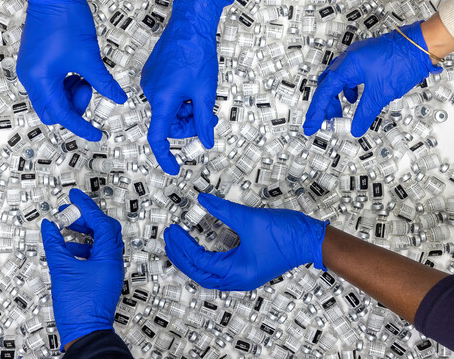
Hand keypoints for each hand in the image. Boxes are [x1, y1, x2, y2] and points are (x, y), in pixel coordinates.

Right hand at [17, 0, 126, 141]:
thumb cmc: (66, 19)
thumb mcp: (89, 57)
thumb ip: (104, 83)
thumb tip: (118, 98)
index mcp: (41, 80)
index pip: (62, 115)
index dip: (81, 127)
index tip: (96, 135)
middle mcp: (31, 78)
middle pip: (52, 111)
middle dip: (73, 108)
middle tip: (89, 90)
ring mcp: (30, 70)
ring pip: (52, 98)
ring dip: (71, 94)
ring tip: (85, 74)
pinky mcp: (35, 62)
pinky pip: (50, 84)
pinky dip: (66, 84)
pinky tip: (77, 70)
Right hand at [41, 188, 123, 348]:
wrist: (85, 333)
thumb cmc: (79, 308)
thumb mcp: (62, 270)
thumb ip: (55, 245)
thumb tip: (49, 227)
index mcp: (109, 256)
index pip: (101, 222)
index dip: (87, 206)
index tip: (75, 196)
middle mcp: (113, 261)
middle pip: (104, 229)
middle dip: (86, 218)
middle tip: (69, 211)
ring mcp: (109, 270)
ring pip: (100, 242)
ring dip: (83, 233)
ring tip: (65, 229)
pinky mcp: (102, 278)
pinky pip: (95, 255)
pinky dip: (81, 248)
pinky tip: (67, 249)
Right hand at [141, 0, 233, 174]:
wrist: (190, 24)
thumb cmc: (196, 53)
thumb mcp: (205, 92)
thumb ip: (203, 121)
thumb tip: (206, 141)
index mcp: (162, 100)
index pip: (159, 138)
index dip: (165, 156)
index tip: (173, 168)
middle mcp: (151, 93)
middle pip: (167, 123)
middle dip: (187, 124)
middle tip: (207, 117)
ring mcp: (150, 83)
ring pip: (168, 109)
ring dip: (186, 109)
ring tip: (201, 96)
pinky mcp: (153, 75)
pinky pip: (166, 96)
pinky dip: (180, 98)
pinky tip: (191, 85)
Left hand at [164, 193, 326, 290]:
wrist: (310, 240)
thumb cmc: (286, 234)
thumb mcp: (250, 219)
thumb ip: (223, 209)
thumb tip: (203, 200)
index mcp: (238, 272)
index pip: (200, 262)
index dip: (183, 246)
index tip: (173, 231)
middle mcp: (239, 280)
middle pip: (200, 274)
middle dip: (181, 257)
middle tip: (169, 239)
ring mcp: (244, 277)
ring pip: (209, 275)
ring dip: (191, 261)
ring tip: (178, 246)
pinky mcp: (248, 270)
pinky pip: (219, 271)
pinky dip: (205, 262)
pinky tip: (199, 250)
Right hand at [303, 21, 441, 137]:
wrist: (424, 43)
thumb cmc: (405, 59)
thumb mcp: (381, 93)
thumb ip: (365, 113)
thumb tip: (355, 128)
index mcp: (347, 65)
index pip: (324, 92)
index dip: (316, 112)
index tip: (311, 125)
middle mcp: (348, 59)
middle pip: (327, 86)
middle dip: (326, 106)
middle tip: (326, 121)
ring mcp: (357, 57)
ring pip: (338, 80)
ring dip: (337, 98)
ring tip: (340, 112)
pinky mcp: (366, 58)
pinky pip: (349, 75)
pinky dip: (348, 89)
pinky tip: (355, 98)